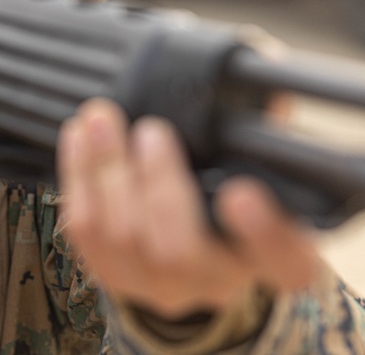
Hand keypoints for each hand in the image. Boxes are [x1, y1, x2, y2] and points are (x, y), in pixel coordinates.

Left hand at [58, 98, 319, 319]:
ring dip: (107, 170)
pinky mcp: (116, 275)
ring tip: (102, 117)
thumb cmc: (237, 179)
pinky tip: (78, 137)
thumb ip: (264, 121)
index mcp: (275, 255)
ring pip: (124, 239)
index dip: (263, 234)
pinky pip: (87, 234)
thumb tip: (260, 79)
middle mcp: (219, 280)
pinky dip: (79, 179)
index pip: (286, 260)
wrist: (197, 233)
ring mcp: (162, 285)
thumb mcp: (263, 155)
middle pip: (181, 252)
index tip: (240, 192)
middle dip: (158, 184)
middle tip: (152, 130)